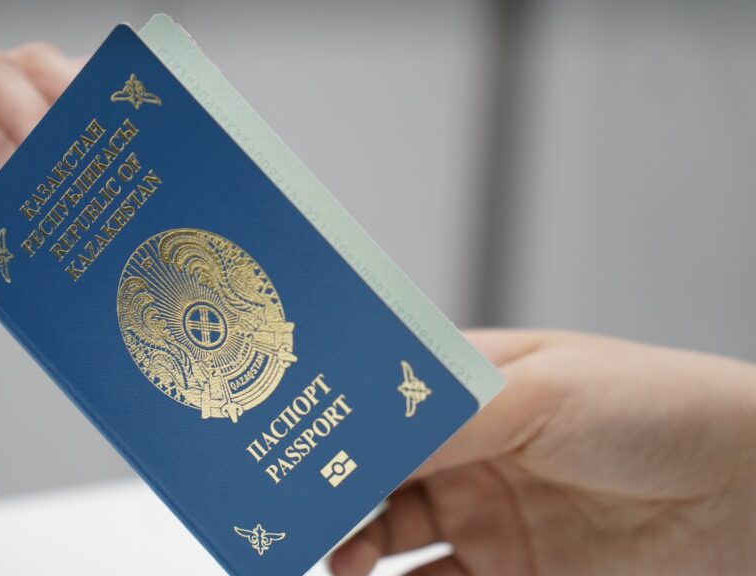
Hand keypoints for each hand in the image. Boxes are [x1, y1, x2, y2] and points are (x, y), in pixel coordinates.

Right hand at [330, 330, 755, 574]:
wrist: (752, 490)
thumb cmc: (659, 407)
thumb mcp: (545, 392)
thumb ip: (450, 416)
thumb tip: (361, 432)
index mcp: (470, 388)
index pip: (379, 400)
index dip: (336, 420)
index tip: (295, 443)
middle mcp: (469, 451)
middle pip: (376, 472)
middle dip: (334, 490)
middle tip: (299, 511)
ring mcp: (487, 515)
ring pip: (392, 536)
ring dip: (354, 547)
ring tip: (335, 558)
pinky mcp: (511, 573)